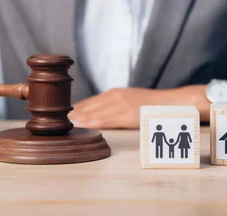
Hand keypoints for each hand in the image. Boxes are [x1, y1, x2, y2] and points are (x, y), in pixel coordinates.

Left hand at [68, 85, 211, 128]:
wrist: (173, 103)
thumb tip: (98, 117)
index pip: (87, 102)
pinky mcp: (126, 114)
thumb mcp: (131, 102)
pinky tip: (80, 127)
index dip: (73, 110)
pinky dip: (90, 123)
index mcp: (114, 93)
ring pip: (92, 112)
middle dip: (70, 115)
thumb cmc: (153, 106)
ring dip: (76, 120)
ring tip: (61, 127)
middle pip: (86, 106)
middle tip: (53, 123)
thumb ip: (114, 108)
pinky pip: (105, 119)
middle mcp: (114, 96)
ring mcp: (120, 104)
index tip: (58, 117)